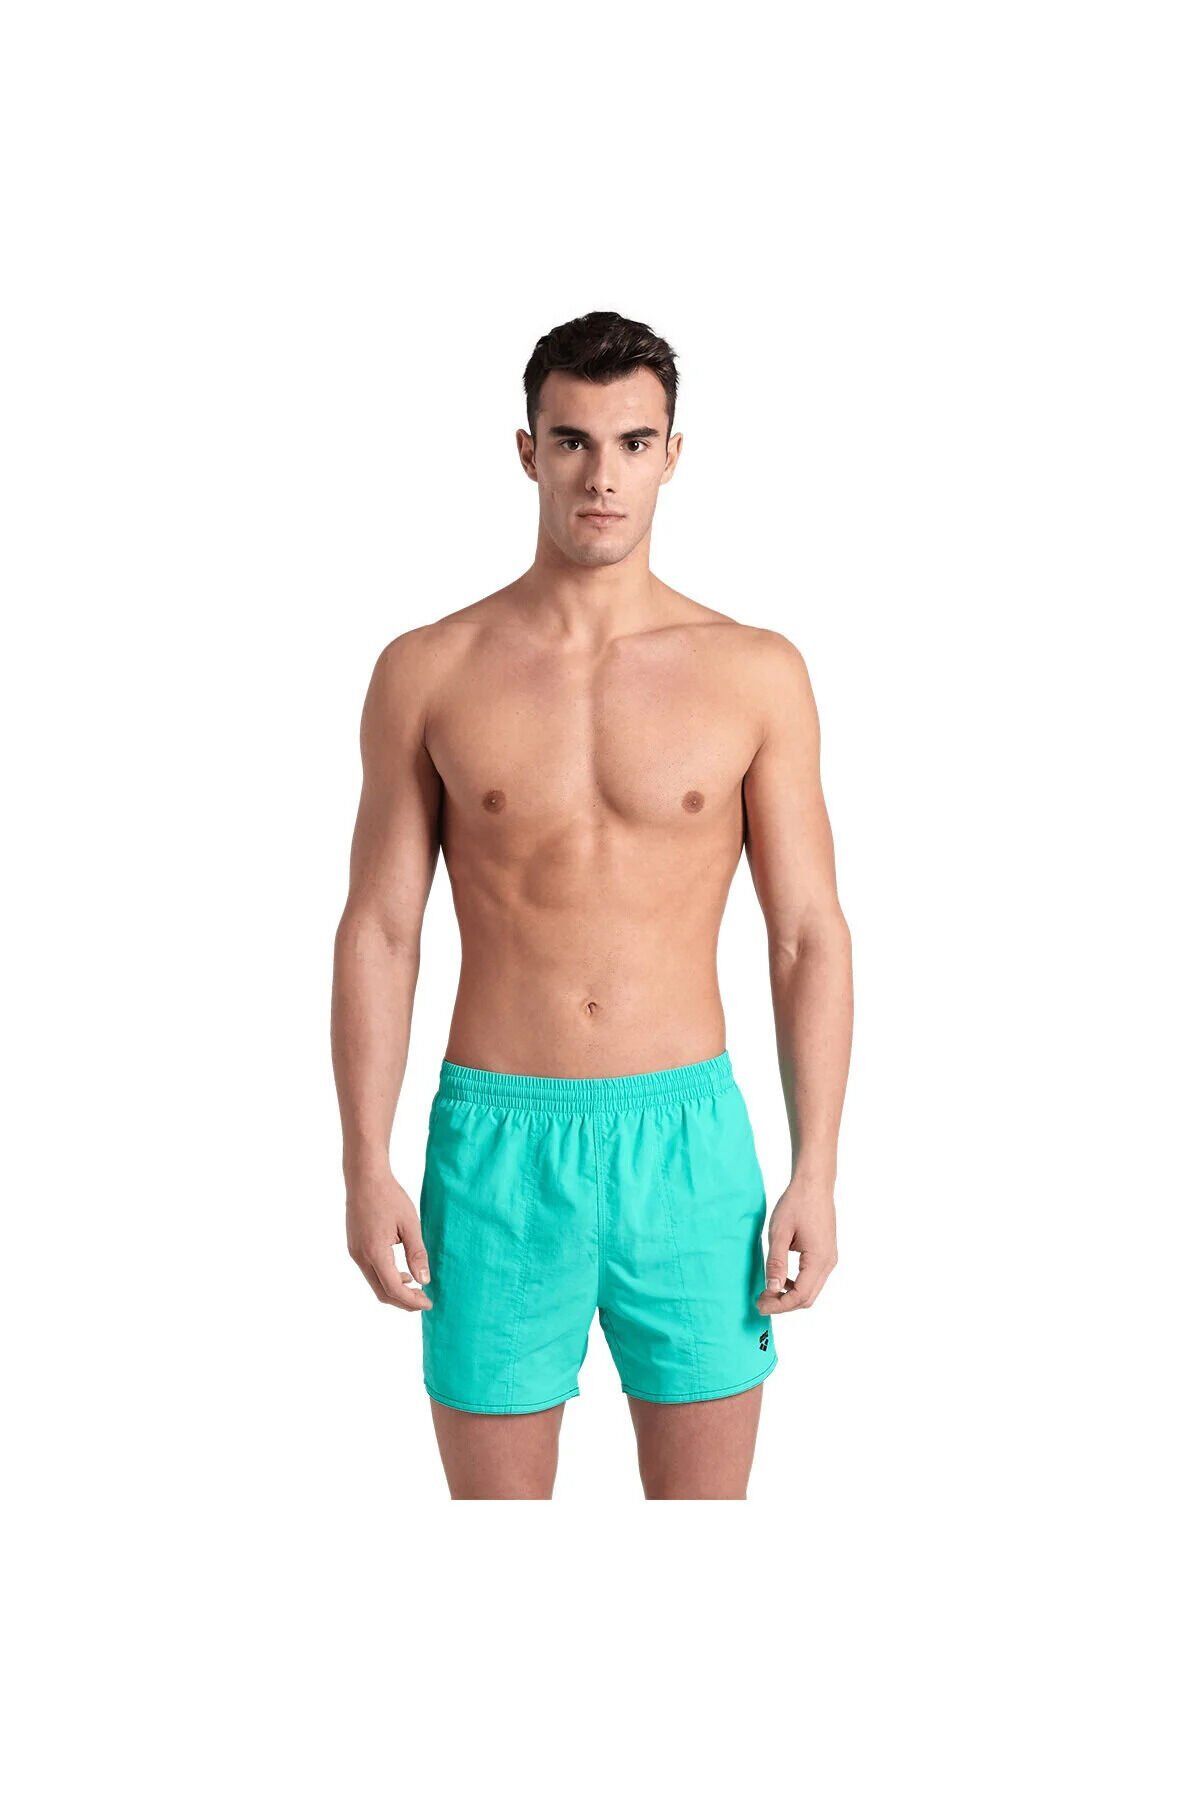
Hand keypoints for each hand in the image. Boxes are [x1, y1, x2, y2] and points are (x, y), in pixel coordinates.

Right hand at [346, 1169, 432, 1310]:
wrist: (365, 1178)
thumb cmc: (389, 1197)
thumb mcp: (410, 1224)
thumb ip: (417, 1254)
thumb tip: (424, 1281)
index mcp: (375, 1252)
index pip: (393, 1288)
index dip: (411, 1300)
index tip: (428, 1303)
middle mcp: (361, 1256)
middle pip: (381, 1292)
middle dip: (403, 1301)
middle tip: (424, 1301)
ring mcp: (355, 1252)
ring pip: (374, 1283)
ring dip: (395, 1290)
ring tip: (416, 1287)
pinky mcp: (354, 1247)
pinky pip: (370, 1271)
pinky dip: (386, 1278)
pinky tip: (402, 1272)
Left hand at [756, 1177, 837, 1313]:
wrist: (814, 1184)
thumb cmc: (796, 1204)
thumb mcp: (779, 1233)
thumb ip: (776, 1263)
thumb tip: (772, 1289)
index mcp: (818, 1259)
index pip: (799, 1296)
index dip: (779, 1305)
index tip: (759, 1305)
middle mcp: (828, 1263)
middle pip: (808, 1298)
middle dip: (784, 1304)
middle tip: (761, 1301)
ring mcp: (829, 1258)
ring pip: (811, 1290)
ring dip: (790, 1295)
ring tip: (768, 1291)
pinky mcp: (826, 1253)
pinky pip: (813, 1278)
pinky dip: (797, 1285)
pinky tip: (780, 1278)